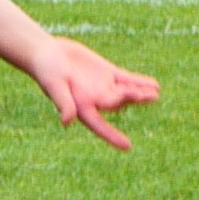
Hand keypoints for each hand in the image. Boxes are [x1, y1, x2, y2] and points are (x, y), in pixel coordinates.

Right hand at [20, 33, 161, 149]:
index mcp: (81, 106)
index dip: (112, 135)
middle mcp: (94, 99)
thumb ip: (63, 102)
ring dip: (140, 93)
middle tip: (149, 96)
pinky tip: (154, 84)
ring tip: (154, 93)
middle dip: (132, 100)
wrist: (45, 52)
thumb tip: (67, 122)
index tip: (127, 147)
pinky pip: (126, 79)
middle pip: (118, 103)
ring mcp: (102, 86)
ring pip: (125, 92)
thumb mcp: (53, 86)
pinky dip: (139, 81)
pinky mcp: (106, 72)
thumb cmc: (45, 70)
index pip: (99, 125)